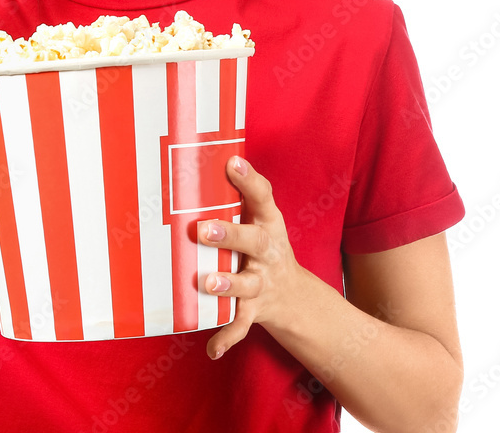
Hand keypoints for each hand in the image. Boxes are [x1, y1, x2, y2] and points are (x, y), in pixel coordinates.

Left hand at [199, 155, 307, 359]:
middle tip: (203, 230)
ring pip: (246, 285)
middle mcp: (268, 253)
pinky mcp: (255, 310)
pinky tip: (213, 349)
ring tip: (206, 283)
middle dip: (230, 235)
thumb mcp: (261, 216)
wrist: (296, 297)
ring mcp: (262, 283)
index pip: (263, 197)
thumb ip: (241, 190)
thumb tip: (213, 152)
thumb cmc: (263, 244)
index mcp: (268, 224)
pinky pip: (241, 325)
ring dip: (227, 285)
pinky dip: (228, 337)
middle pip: (255, 242)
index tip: (231, 163)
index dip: (249, 180)